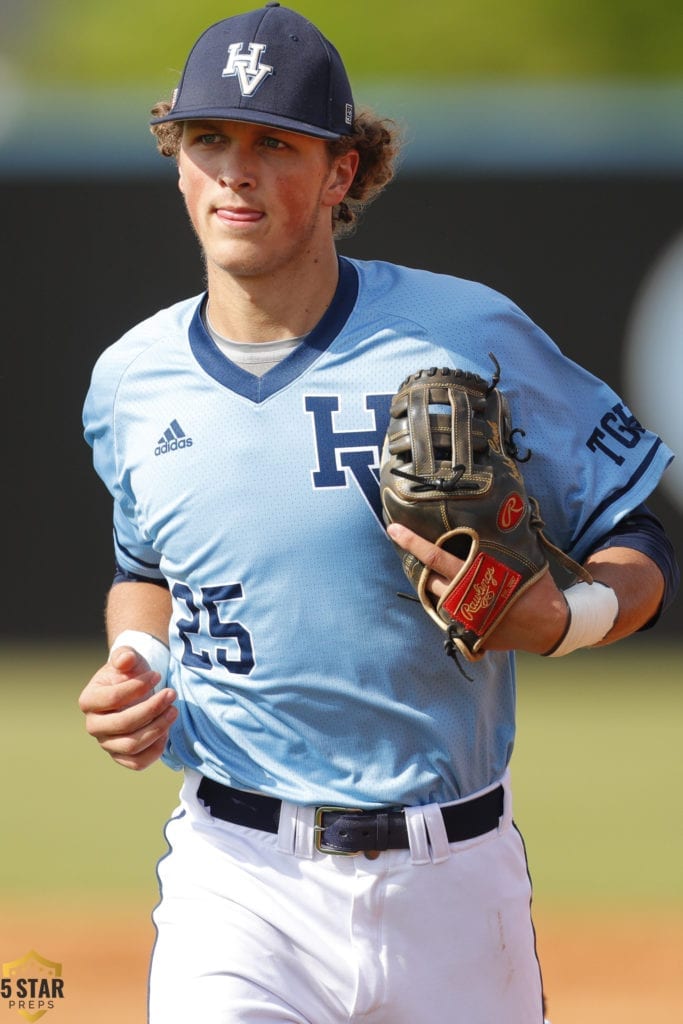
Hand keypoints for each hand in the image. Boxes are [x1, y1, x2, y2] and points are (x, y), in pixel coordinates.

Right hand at [78, 646, 177, 769]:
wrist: (135, 688)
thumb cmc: (129, 673)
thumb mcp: (128, 659)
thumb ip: (125, 656)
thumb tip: (125, 660)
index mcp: (89, 700)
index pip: (113, 698)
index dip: (138, 687)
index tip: (157, 675)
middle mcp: (93, 725)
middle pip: (124, 724)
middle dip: (152, 709)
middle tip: (172, 694)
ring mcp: (107, 743)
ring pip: (132, 745)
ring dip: (158, 728)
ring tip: (173, 711)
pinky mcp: (121, 756)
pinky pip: (137, 763)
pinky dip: (155, 750)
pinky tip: (166, 731)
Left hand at [387, 523, 568, 654]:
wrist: (549, 627)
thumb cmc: (536, 587)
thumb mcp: (521, 560)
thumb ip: (502, 544)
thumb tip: (500, 514)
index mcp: (475, 576)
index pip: (435, 556)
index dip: (413, 543)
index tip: (394, 529)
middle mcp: (464, 598)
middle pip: (427, 578)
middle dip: (414, 561)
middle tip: (399, 540)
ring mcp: (463, 619)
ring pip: (435, 598)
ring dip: (430, 583)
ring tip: (428, 568)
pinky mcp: (469, 635)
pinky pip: (449, 617)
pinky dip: (448, 604)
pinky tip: (452, 593)